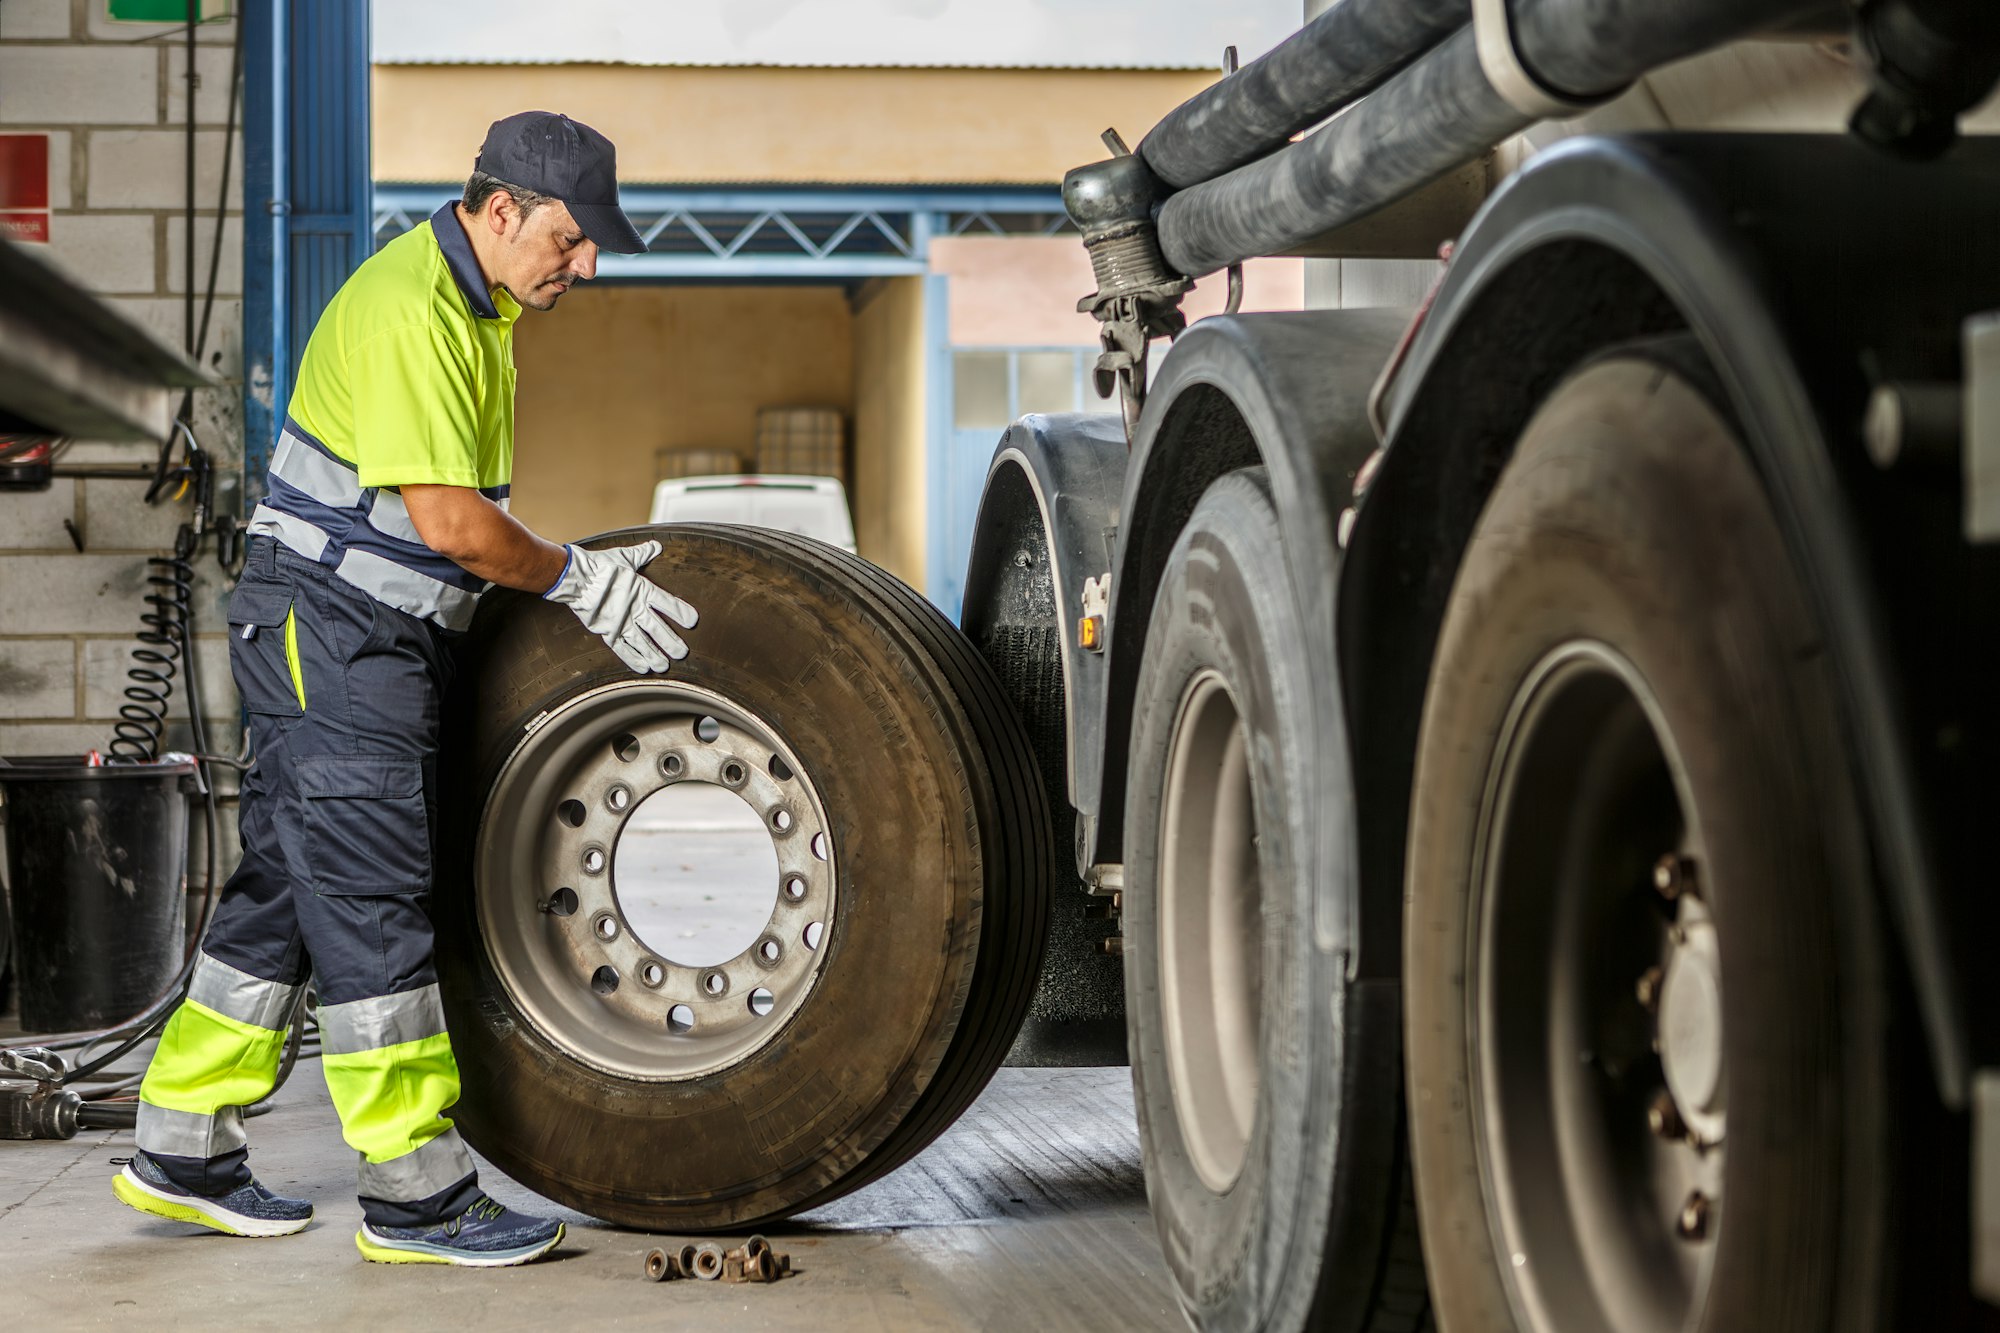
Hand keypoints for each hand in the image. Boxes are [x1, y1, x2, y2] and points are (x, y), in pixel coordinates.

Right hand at [544, 541, 697, 673]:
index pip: (668, 603)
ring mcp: (621, 622)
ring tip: (665, 666)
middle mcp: (635, 608)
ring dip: (655, 655)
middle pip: (658, 629)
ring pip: (643, 643)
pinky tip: (643, 668)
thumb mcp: (625, 557)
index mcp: (642, 589)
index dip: (681, 613)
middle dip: (671, 642)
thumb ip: (642, 554)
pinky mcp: (607, 631)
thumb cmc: (600, 566)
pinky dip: (633, 659)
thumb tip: (655, 546)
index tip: (693, 622)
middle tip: (682, 653)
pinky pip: (622, 649)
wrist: (575, 577)